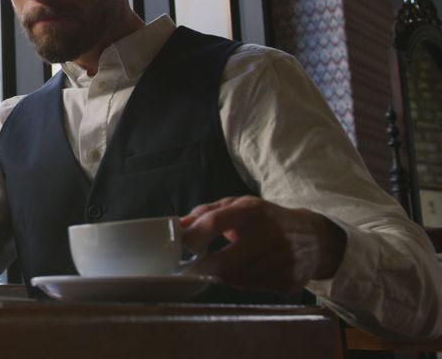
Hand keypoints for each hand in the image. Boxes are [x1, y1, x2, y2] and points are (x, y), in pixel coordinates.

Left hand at [180, 196, 347, 293]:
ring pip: (236, 279)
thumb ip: (206, 213)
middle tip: (197, 266)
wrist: (315, 238)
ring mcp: (283, 260)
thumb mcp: (239, 206)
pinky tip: (248, 270)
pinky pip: (252, 288)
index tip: (183, 246)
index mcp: (253, 210)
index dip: (193, 237)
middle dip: (206, 267)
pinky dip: (242, 281)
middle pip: (225, 262)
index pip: (214, 222)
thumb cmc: (267, 219)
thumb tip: (178, 225)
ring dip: (224, 274)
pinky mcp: (289, 281)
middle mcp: (271, 234)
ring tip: (227, 263)